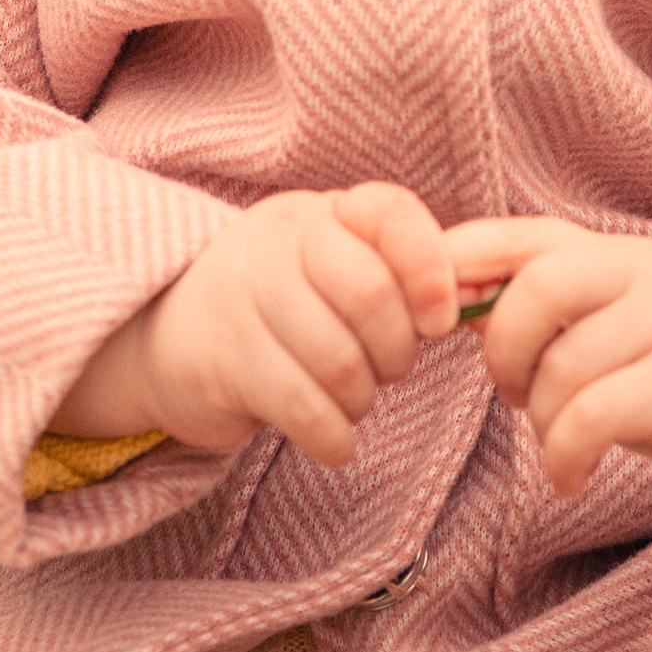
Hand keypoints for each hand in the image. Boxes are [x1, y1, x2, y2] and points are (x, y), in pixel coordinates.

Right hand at [52, 183, 458, 471]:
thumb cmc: (278, 309)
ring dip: (361, 400)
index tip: (440, 319)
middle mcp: (279, 241)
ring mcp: (242, 296)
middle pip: (373, 297)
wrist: (162, 338)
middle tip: (386, 370)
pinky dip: (334, 437)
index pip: (390, 213)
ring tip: (348, 401)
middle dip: (397, 353)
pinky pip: (304, 408)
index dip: (430, 268)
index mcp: (320, 213)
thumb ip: (400, 276)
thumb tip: (489, 296)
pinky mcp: (219, 359)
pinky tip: (331, 438)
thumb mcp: (331, 271)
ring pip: (341, 362)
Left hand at [442, 215, 651, 515]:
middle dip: (503, 354)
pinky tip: (569, 478)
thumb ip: (537, 310)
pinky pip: (597, 415)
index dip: (456, 269)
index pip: (517, 237)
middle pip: (536, 289)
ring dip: (542, 422)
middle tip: (512, 396)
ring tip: (559, 447)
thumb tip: (438, 304)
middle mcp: (647, 272)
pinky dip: (565, 455)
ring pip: (565, 368)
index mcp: (613, 253)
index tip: (429, 323)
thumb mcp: (606, 329)